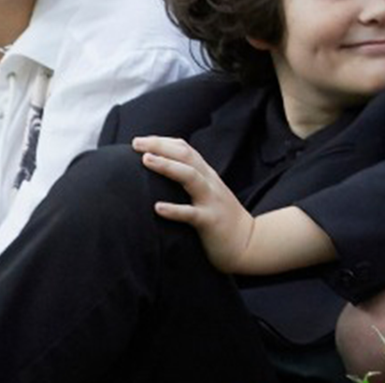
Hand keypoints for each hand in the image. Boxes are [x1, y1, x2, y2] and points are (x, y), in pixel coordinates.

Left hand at [134, 136, 255, 271]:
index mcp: (208, 176)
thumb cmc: (222, 220)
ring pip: (190, 177)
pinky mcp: (210, 221)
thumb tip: (166, 175)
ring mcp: (211, 200)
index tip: (140, 141)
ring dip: (167, 166)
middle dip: (161, 146)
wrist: (249, 243)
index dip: (163, 142)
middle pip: (186, 156)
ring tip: (146, 160)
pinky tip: (157, 208)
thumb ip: (192, 182)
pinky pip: (191, 214)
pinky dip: (174, 209)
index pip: (186, 150)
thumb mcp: (209, 194)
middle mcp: (210, 183)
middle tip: (136, 143)